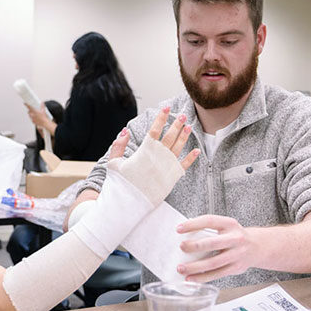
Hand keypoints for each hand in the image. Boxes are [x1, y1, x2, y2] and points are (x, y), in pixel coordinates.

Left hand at [25, 103, 51, 129]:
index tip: (24, 103)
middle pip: (29, 112)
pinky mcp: (33, 121)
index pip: (29, 107)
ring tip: (35, 115)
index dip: (26, 105)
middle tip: (32, 110)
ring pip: (30, 115)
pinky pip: (32, 119)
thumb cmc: (44, 117)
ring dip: (31, 114)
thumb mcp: (43, 111)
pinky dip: (33, 118)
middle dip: (30, 111)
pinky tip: (36, 118)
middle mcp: (32, 115)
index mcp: (34, 111)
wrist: (45, 123)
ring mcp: (32, 118)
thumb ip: (42, 106)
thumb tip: (42, 103)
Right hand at [64, 107, 198, 230]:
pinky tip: (196, 150)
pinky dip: (191, 158)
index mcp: (144, 150)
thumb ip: (119, 145)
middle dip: (176, 123)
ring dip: (184, 136)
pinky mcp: (172, 178)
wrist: (128, 204)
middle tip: (182, 115)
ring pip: (178, 147)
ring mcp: (166, 167)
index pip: (155, 129)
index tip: (166, 107)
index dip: (161, 117)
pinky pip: (184, 165)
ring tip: (188, 126)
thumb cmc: (119, 184)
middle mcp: (158, 156)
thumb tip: (125, 131)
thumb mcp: (113, 162)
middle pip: (170, 135)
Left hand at [176, 215, 257, 282]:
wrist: (257, 247)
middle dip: (195, 246)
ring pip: (213, 263)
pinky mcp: (235, 268)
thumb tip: (184, 232)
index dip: (193, 224)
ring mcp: (236, 255)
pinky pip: (217, 274)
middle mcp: (235, 239)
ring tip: (181, 268)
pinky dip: (202, 278)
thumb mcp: (225, 226)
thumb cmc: (235, 235)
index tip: (179, 229)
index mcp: (229, 224)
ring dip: (195, 267)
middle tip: (181, 247)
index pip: (209, 221)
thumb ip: (209, 228)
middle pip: (213, 243)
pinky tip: (191, 278)